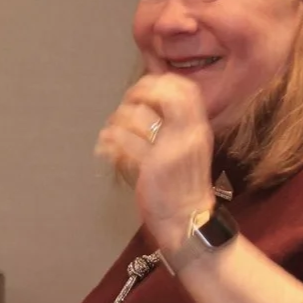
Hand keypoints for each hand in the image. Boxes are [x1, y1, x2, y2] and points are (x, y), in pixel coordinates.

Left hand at [94, 74, 215, 251]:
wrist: (187, 219)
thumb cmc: (183, 185)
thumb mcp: (188, 148)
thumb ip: (174, 126)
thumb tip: (148, 101)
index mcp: (198, 129)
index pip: (186, 89)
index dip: (159, 82)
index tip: (142, 91)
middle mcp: (188, 135)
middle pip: (164, 94)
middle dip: (137, 93)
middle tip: (124, 106)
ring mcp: (170, 150)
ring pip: (137, 117)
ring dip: (116, 120)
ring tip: (110, 131)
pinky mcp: (151, 166)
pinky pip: (123, 141)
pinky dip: (108, 142)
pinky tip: (104, 148)